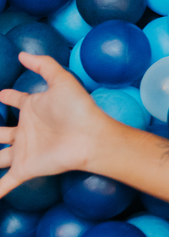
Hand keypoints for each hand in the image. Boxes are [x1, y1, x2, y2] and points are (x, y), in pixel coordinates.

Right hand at [0, 53, 121, 198]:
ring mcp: (24, 151)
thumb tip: (22, 54)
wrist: (91, 138)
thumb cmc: (79, 109)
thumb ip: (43, 65)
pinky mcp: (26, 168)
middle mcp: (25, 131)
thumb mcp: (61, 80)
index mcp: (32, 109)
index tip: (1, 94)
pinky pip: (5, 182)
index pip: (15, 101)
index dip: (7, 96)